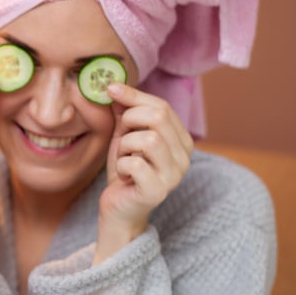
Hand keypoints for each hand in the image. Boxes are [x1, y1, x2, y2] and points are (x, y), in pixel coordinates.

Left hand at [97, 82, 193, 259]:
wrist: (118, 209)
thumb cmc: (124, 171)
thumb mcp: (124, 135)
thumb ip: (124, 111)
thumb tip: (115, 85)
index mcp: (181, 140)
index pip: (162, 106)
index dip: (134, 96)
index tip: (110, 89)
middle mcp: (185, 157)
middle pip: (159, 118)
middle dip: (130, 121)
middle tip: (121, 136)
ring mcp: (174, 175)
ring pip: (149, 139)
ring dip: (125, 145)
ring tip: (123, 158)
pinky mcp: (158, 191)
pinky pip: (135, 164)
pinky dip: (121, 165)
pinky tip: (124, 175)